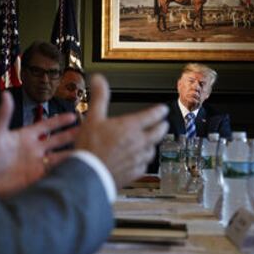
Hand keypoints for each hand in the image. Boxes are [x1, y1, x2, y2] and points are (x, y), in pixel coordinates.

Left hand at [0, 91, 78, 197]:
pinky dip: (65, 170)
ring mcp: (37, 164)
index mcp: (26, 136)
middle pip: (58, 140)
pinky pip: (55, 172)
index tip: (74, 115)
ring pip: (60, 156)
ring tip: (88, 150)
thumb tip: (5, 94)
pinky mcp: (37, 178)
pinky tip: (76, 168)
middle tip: (89, 129)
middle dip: (73, 135)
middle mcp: (35, 149)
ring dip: (72, 152)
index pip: (47, 126)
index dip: (60, 121)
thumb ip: (3, 115)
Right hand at [74, 74, 168, 188]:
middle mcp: (138, 142)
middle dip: (162, 126)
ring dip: (153, 144)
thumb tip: (99, 79)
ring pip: (152, 150)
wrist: (89, 174)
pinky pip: (144, 165)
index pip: (151, 116)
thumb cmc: (91, 147)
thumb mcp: (93, 117)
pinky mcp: (134, 172)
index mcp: (131, 127)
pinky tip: (140, 161)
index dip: (159, 111)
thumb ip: (99, 97)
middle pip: (157, 133)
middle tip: (164, 124)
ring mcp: (138, 159)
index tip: (163, 109)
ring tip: (152, 142)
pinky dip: (144, 161)